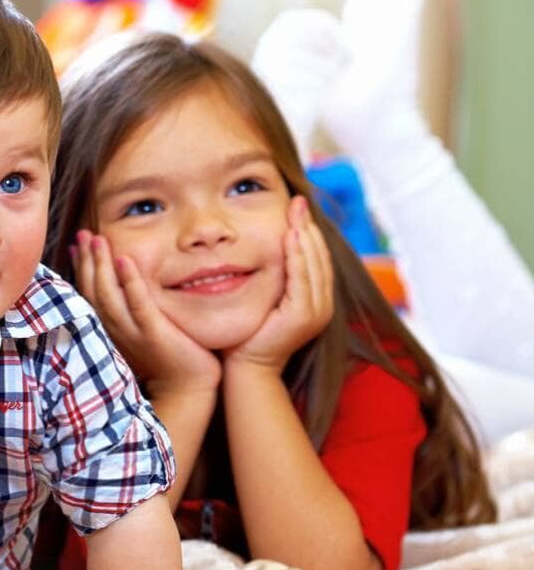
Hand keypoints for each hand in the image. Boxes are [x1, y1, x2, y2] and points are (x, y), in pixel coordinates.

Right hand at [74, 230, 221, 394]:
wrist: (187, 388)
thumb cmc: (168, 358)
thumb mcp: (141, 332)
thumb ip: (129, 312)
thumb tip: (122, 287)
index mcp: (109, 329)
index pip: (89, 293)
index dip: (81, 268)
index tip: (76, 245)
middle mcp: (114, 330)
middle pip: (92, 290)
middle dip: (86, 260)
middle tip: (83, 233)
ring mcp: (132, 331)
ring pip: (108, 294)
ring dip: (101, 264)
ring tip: (97, 239)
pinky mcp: (153, 332)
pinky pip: (138, 303)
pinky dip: (130, 281)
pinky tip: (125, 260)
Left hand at [225, 196, 333, 372]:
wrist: (246, 368)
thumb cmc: (248, 334)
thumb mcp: (265, 299)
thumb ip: (273, 278)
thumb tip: (264, 249)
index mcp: (315, 301)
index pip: (316, 259)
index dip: (309, 232)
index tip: (297, 207)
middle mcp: (322, 306)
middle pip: (319, 257)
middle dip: (309, 227)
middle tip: (299, 201)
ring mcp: (316, 312)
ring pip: (314, 264)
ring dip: (305, 236)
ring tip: (296, 212)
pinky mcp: (303, 316)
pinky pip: (302, 278)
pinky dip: (297, 255)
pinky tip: (290, 236)